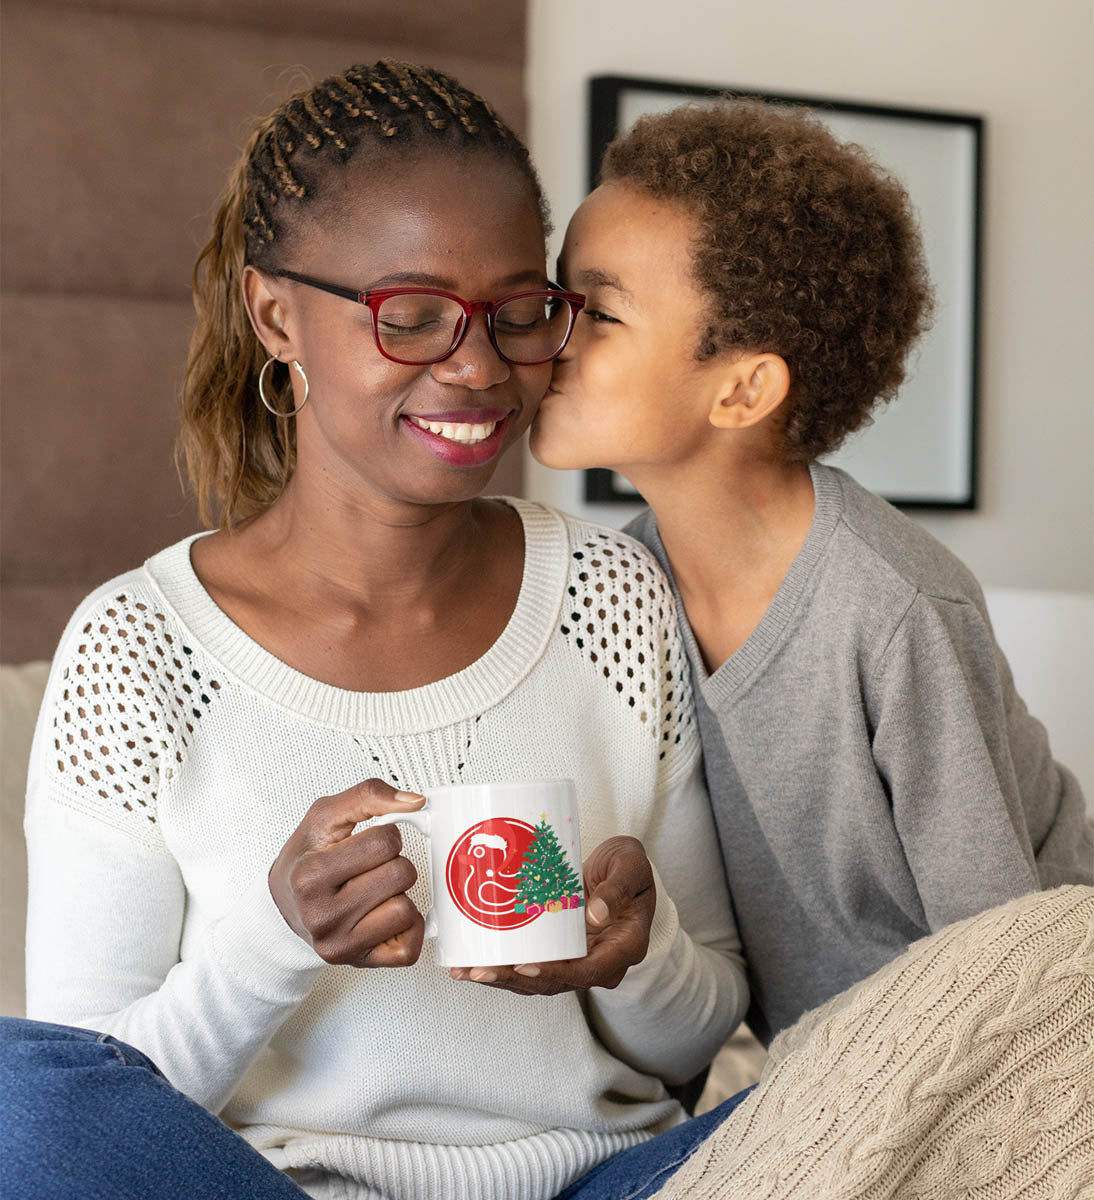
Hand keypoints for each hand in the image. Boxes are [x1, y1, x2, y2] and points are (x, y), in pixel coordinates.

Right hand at [268, 779, 425, 967]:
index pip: (384, 842)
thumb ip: (368, 796)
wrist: (283, 905)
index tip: (365, 843)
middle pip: (401, 875)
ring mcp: (339, 944)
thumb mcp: (324, 816)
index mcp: (310, 875)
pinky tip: (385, 914)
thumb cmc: (306, 859)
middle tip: (369, 868)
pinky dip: (406, 928)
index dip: (384, 835)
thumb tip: (416, 802)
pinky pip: (409, 949)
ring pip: (406, 910)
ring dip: (398, 895)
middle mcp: (322, 916)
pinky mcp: (358, 964)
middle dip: (394, 863)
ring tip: (374, 891)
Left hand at [449, 835, 655, 995]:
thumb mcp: (632, 867)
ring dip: (503, 979)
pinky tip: (473, 964)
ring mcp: (579, 961)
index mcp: (624, 948)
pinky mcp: (562, 953)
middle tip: (481, 971)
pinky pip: (532, 966)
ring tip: (468, 972)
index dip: (555, 973)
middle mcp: (601, 962)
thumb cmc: (631, 867)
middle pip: (556, 982)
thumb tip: (596, 914)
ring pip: (539, 980)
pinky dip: (504, 967)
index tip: (525, 966)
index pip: (588, 971)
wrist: (625, 871)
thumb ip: (617, 888)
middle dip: (515, 979)